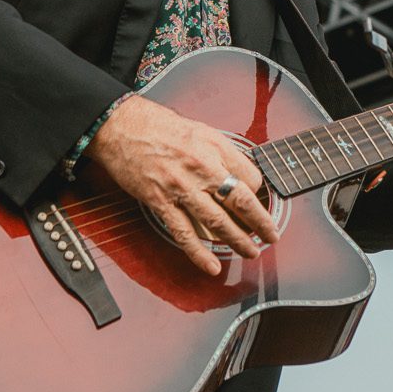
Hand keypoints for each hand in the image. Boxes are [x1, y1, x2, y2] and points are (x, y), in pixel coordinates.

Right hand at [88, 93, 277, 276]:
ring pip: (217, 221)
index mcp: (214, 147)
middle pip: (241, 201)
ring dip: (237, 240)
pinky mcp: (160, 201)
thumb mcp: (200, 129)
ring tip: (251, 252)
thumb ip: (221, 152)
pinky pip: (184, 232)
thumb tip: (239, 172)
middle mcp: (201, 167)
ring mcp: (181, 187)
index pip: (250, 176)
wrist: (120, 127)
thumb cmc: (158, 126)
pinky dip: (199, 253)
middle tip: (271, 236)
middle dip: (260, 223)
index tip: (260, 201)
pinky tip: (211, 265)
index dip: (259, 191)